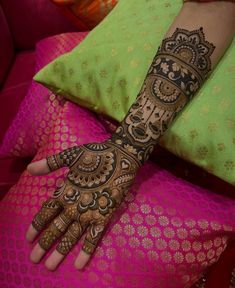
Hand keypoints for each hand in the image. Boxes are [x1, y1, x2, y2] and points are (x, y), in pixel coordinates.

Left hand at [26, 141, 139, 269]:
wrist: (121, 157)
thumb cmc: (96, 155)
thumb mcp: (71, 156)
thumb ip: (51, 164)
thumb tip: (29, 169)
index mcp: (65, 191)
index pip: (46, 212)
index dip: (36, 225)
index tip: (28, 237)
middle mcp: (74, 205)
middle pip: (56, 228)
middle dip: (44, 244)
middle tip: (35, 258)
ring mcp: (89, 212)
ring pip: (72, 236)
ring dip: (60, 251)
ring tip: (50, 265)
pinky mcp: (104, 216)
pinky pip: (94, 237)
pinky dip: (87, 251)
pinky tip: (79, 264)